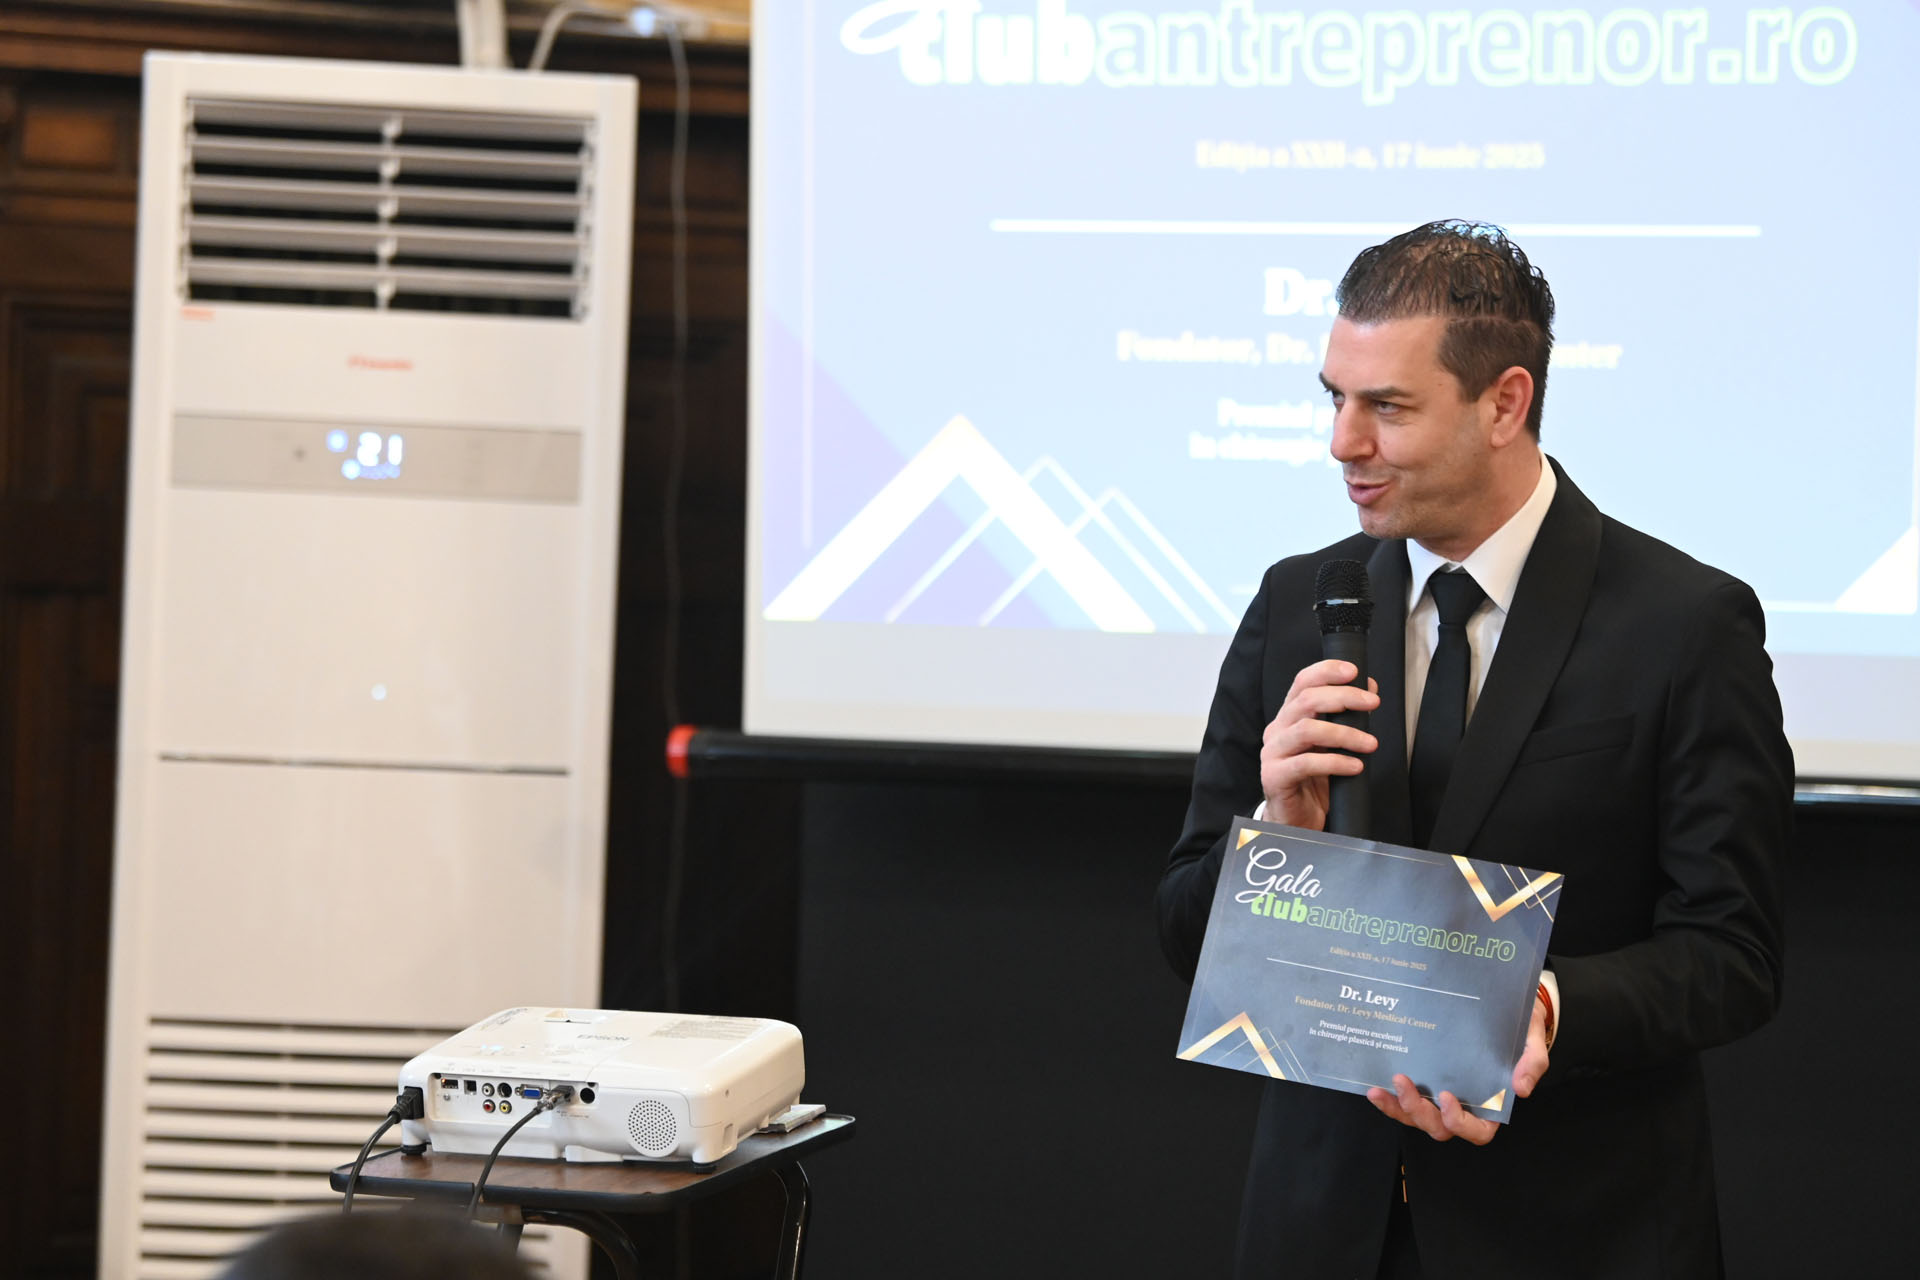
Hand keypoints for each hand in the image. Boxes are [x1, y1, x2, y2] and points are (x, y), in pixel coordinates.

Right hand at [1259, 660, 1379, 828]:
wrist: (1296, 819)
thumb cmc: (1313, 781)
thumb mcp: (1330, 745)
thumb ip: (1343, 719)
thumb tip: (1368, 691)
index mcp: (1289, 717)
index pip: (1302, 682)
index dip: (1327, 671)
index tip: (1355, 672)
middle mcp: (1277, 730)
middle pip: (1306, 700)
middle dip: (1344, 697)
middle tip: (1372, 703)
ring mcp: (1272, 753)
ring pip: (1307, 730)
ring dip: (1344, 733)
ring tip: (1369, 743)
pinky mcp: (1274, 777)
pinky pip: (1306, 763)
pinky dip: (1335, 762)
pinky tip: (1355, 766)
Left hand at [1364, 989, 1551, 1144]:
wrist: (1503, 1008)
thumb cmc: (1520, 1030)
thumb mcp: (1532, 1040)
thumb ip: (1532, 1063)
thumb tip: (1521, 1088)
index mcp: (1492, 1105)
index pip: (1478, 1131)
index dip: (1460, 1123)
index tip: (1447, 1097)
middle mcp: (1464, 1106)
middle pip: (1440, 1127)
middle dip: (1419, 1112)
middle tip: (1404, 1083)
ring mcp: (1441, 1096)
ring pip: (1417, 1118)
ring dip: (1398, 1108)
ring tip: (1381, 1090)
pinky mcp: (1425, 1083)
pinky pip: (1405, 1101)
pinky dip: (1390, 1099)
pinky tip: (1375, 1086)